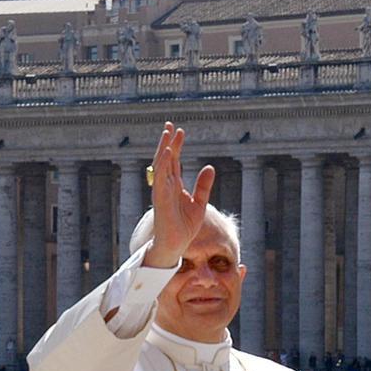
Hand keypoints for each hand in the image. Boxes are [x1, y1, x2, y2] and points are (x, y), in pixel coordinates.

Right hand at [144, 121, 213, 268]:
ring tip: (168, 132)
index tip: (180, 131)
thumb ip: (203, 186)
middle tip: (170, 124)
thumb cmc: (184, 227)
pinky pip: (161, 178)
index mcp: (174, 186)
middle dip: (167, 142)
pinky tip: (168, 152)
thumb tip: (209, 167)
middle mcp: (166, 186)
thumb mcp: (199, 203)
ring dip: (164, 148)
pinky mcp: (161, 199)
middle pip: (166, 159)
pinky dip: (164, 165)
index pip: (175, 161)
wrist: (175, 245)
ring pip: (161, 165)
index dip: (176, 146)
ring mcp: (162, 191)